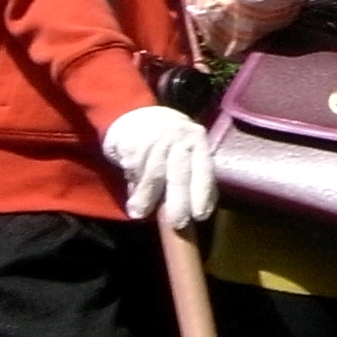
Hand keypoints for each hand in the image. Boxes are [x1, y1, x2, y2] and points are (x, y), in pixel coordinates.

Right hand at [105, 103, 216, 227]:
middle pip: (179, 174)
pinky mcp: (132, 142)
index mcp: (197, 142)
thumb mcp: (186, 151)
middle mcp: (179, 138)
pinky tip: (133, 197)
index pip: (203, 170)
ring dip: (147, 198)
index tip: (200, 215)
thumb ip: (194, 176)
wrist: (134, 112)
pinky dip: (133, 186)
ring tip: (141, 214)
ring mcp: (154, 139)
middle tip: (176, 223)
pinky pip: (134, 170)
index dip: (202, 193)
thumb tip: (203, 210)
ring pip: (153, 175)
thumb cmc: (167, 141)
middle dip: (178, 201)